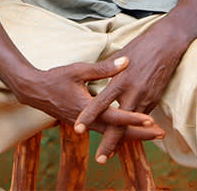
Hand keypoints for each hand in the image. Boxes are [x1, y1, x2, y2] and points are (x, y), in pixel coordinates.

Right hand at [14, 56, 164, 141]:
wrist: (35, 91)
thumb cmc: (56, 78)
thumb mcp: (79, 70)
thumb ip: (104, 68)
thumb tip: (126, 62)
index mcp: (87, 108)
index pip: (115, 116)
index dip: (133, 118)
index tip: (150, 120)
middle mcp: (88, 121)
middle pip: (118, 132)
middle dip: (140, 134)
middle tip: (160, 134)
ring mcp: (86, 125)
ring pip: (113, 134)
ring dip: (133, 135)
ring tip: (152, 135)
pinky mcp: (85, 124)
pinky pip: (106, 132)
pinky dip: (120, 134)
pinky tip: (131, 133)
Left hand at [74, 28, 187, 162]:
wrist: (166, 44)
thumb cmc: (140, 46)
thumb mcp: (119, 56)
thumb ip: (106, 70)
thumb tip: (95, 79)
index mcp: (120, 80)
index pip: (101, 103)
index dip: (89, 116)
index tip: (78, 128)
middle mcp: (133, 92)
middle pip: (119, 123)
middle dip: (110, 142)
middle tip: (101, 159)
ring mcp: (145, 97)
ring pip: (132, 125)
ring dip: (122, 140)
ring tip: (111, 154)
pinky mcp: (154, 99)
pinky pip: (142, 117)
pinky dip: (133, 129)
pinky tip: (126, 137)